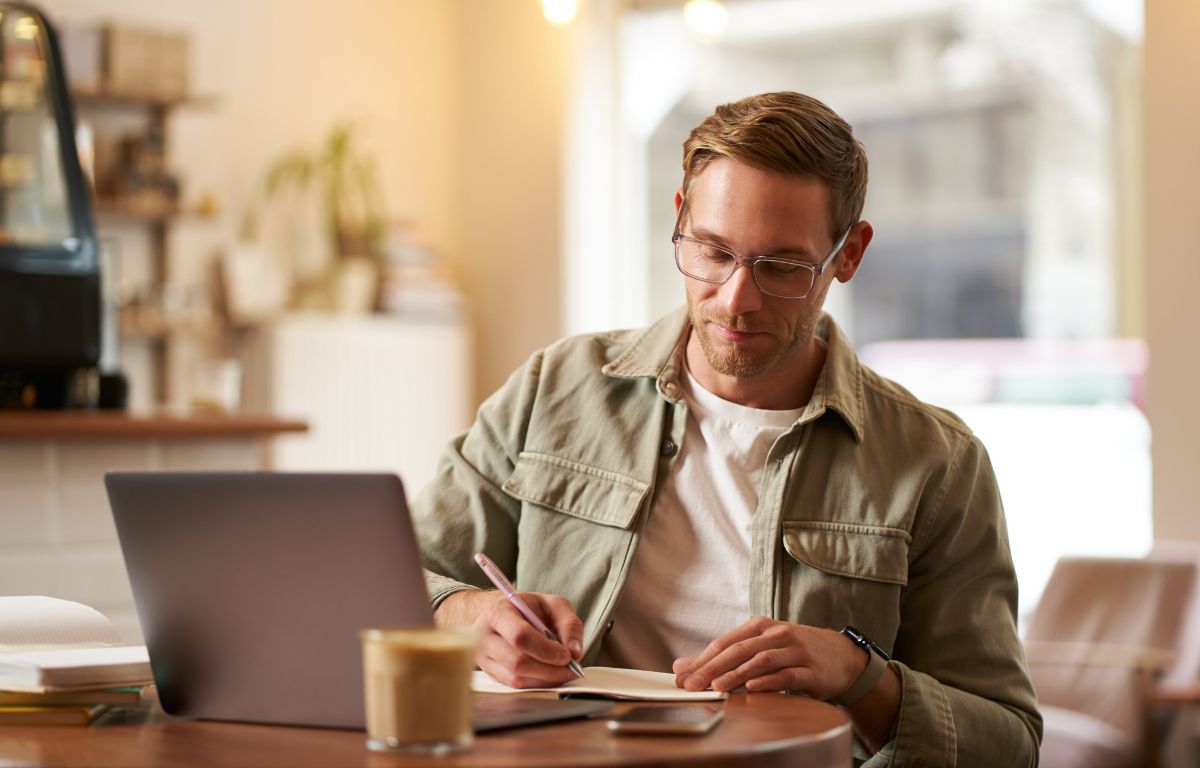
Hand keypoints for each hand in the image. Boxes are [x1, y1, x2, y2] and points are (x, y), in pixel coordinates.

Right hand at [449, 590, 583, 688]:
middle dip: (549, 669)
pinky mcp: (490, 673)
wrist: (504, 615)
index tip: (567, 656)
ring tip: (564, 672)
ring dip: (545, 679)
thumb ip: (569, 624)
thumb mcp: (553, 604)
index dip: (546, 650)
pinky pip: (515, 686)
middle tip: (571, 668)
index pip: (519, 636)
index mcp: (498, 612)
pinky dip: (538, 684)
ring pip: (516, 679)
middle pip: (517, 662)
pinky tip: (550, 675)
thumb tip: (575, 652)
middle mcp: (485, 636)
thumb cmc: (530, 608)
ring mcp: (484, 658)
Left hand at [672, 616, 866, 698]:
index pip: (725, 642)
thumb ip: (723, 656)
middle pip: (739, 650)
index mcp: (760, 627)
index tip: (682, 676)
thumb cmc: (794, 651)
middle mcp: (777, 634)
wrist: (841, 656)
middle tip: (693, 684)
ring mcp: (795, 650)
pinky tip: (754, 688)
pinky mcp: (811, 670)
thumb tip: (682, 666)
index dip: (702, 659)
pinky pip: (787, 675)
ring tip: (718, 687)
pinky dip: (769, 681)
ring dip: (737, 674)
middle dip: (713, 668)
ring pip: (761, 661)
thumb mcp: (760, 647)